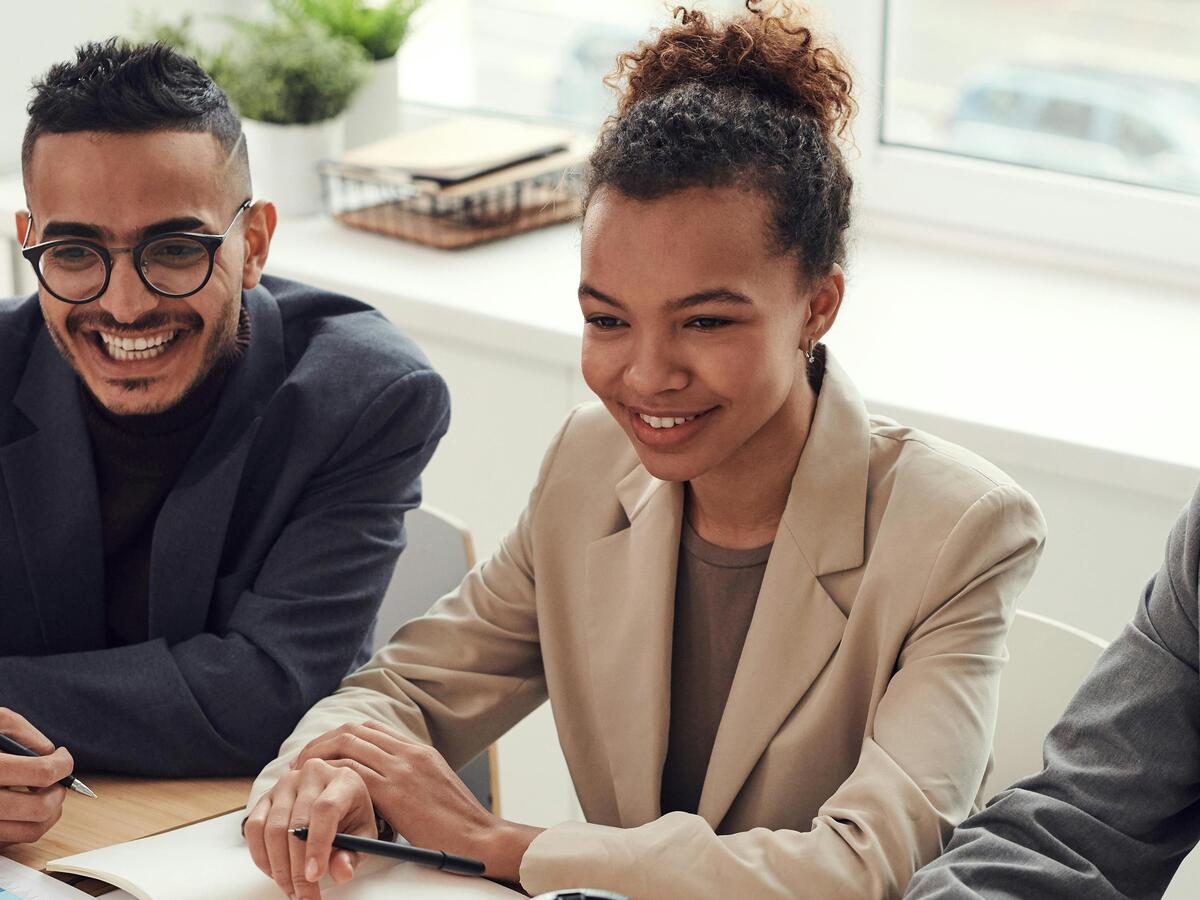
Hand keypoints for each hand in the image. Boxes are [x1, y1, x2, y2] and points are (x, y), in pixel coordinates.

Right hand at [0, 708, 70, 847]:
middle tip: (56, 780)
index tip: (62, 758)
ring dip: (49, 812)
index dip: (63, 764)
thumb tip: (51, 756)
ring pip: (31, 830)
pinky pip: (12, 839)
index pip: (42, 772)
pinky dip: (26, 824)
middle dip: (59, 791)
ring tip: (43, 793)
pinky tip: (19, 805)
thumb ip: (24, 734)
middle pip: (40, 807)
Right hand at [245, 758, 377, 899]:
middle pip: (296, 824)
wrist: (335, 798)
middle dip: (297, 868)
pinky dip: (262, 856)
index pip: (325, 810)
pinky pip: (254, 828)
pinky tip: (275, 872)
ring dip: (279, 867)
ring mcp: (285, 784)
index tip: (315, 876)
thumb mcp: (362, 834)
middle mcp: (311, 775)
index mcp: (342, 780)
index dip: (318, 845)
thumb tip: (341, 872)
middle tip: (304, 895)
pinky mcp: (266, 796)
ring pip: (272, 828)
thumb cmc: (351, 815)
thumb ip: (353, 854)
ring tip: (291, 889)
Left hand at [293, 721, 542, 883]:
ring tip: (301, 775)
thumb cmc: (458, 825)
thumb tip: (383, 788)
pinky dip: (329, 778)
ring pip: (348, 746)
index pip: (371, 728)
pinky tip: (316, 792)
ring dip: (319, 757)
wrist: (480, 838)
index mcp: (419, 750)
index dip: (341, 736)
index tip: (322, 751)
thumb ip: (412, 779)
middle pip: (354, 731)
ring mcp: (403, 769)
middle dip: (322, 742)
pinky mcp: (396, 791)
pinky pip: (352, 774)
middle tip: (302, 761)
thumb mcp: (435, 788)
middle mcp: (409, 752)